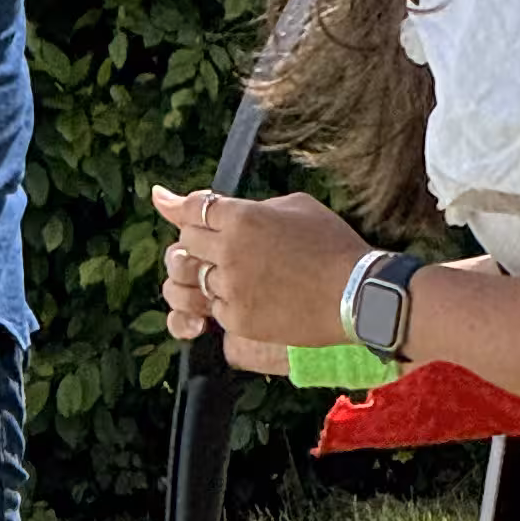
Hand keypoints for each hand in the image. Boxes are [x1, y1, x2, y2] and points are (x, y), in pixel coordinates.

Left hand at [149, 182, 366, 362]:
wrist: (357, 294)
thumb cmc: (332, 244)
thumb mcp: (295, 205)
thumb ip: (252, 204)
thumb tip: (221, 202)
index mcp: (241, 217)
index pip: (192, 208)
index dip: (179, 206)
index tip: (162, 201)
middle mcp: (228, 250)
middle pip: (185, 244)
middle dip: (196, 243)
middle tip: (212, 247)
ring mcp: (231, 287)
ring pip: (195, 280)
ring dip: (209, 276)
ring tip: (236, 275)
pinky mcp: (238, 319)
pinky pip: (215, 309)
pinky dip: (226, 304)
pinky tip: (254, 298)